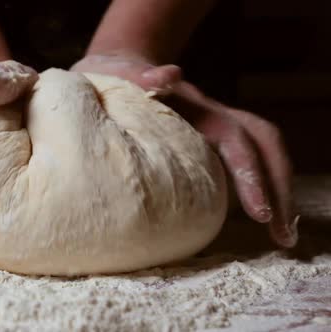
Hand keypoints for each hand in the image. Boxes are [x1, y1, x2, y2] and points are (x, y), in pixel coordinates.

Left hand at [72, 53, 297, 247]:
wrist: (116, 66)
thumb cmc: (112, 75)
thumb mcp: (115, 73)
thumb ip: (138, 75)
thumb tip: (169, 76)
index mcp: (193, 106)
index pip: (235, 139)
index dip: (250, 174)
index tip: (260, 212)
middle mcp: (211, 116)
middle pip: (262, 147)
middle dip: (278, 189)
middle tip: (284, 236)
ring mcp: (210, 127)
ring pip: (259, 153)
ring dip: (276, 190)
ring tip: (283, 235)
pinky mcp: (203, 140)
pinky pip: (239, 163)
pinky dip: (256, 189)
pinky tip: (258, 218)